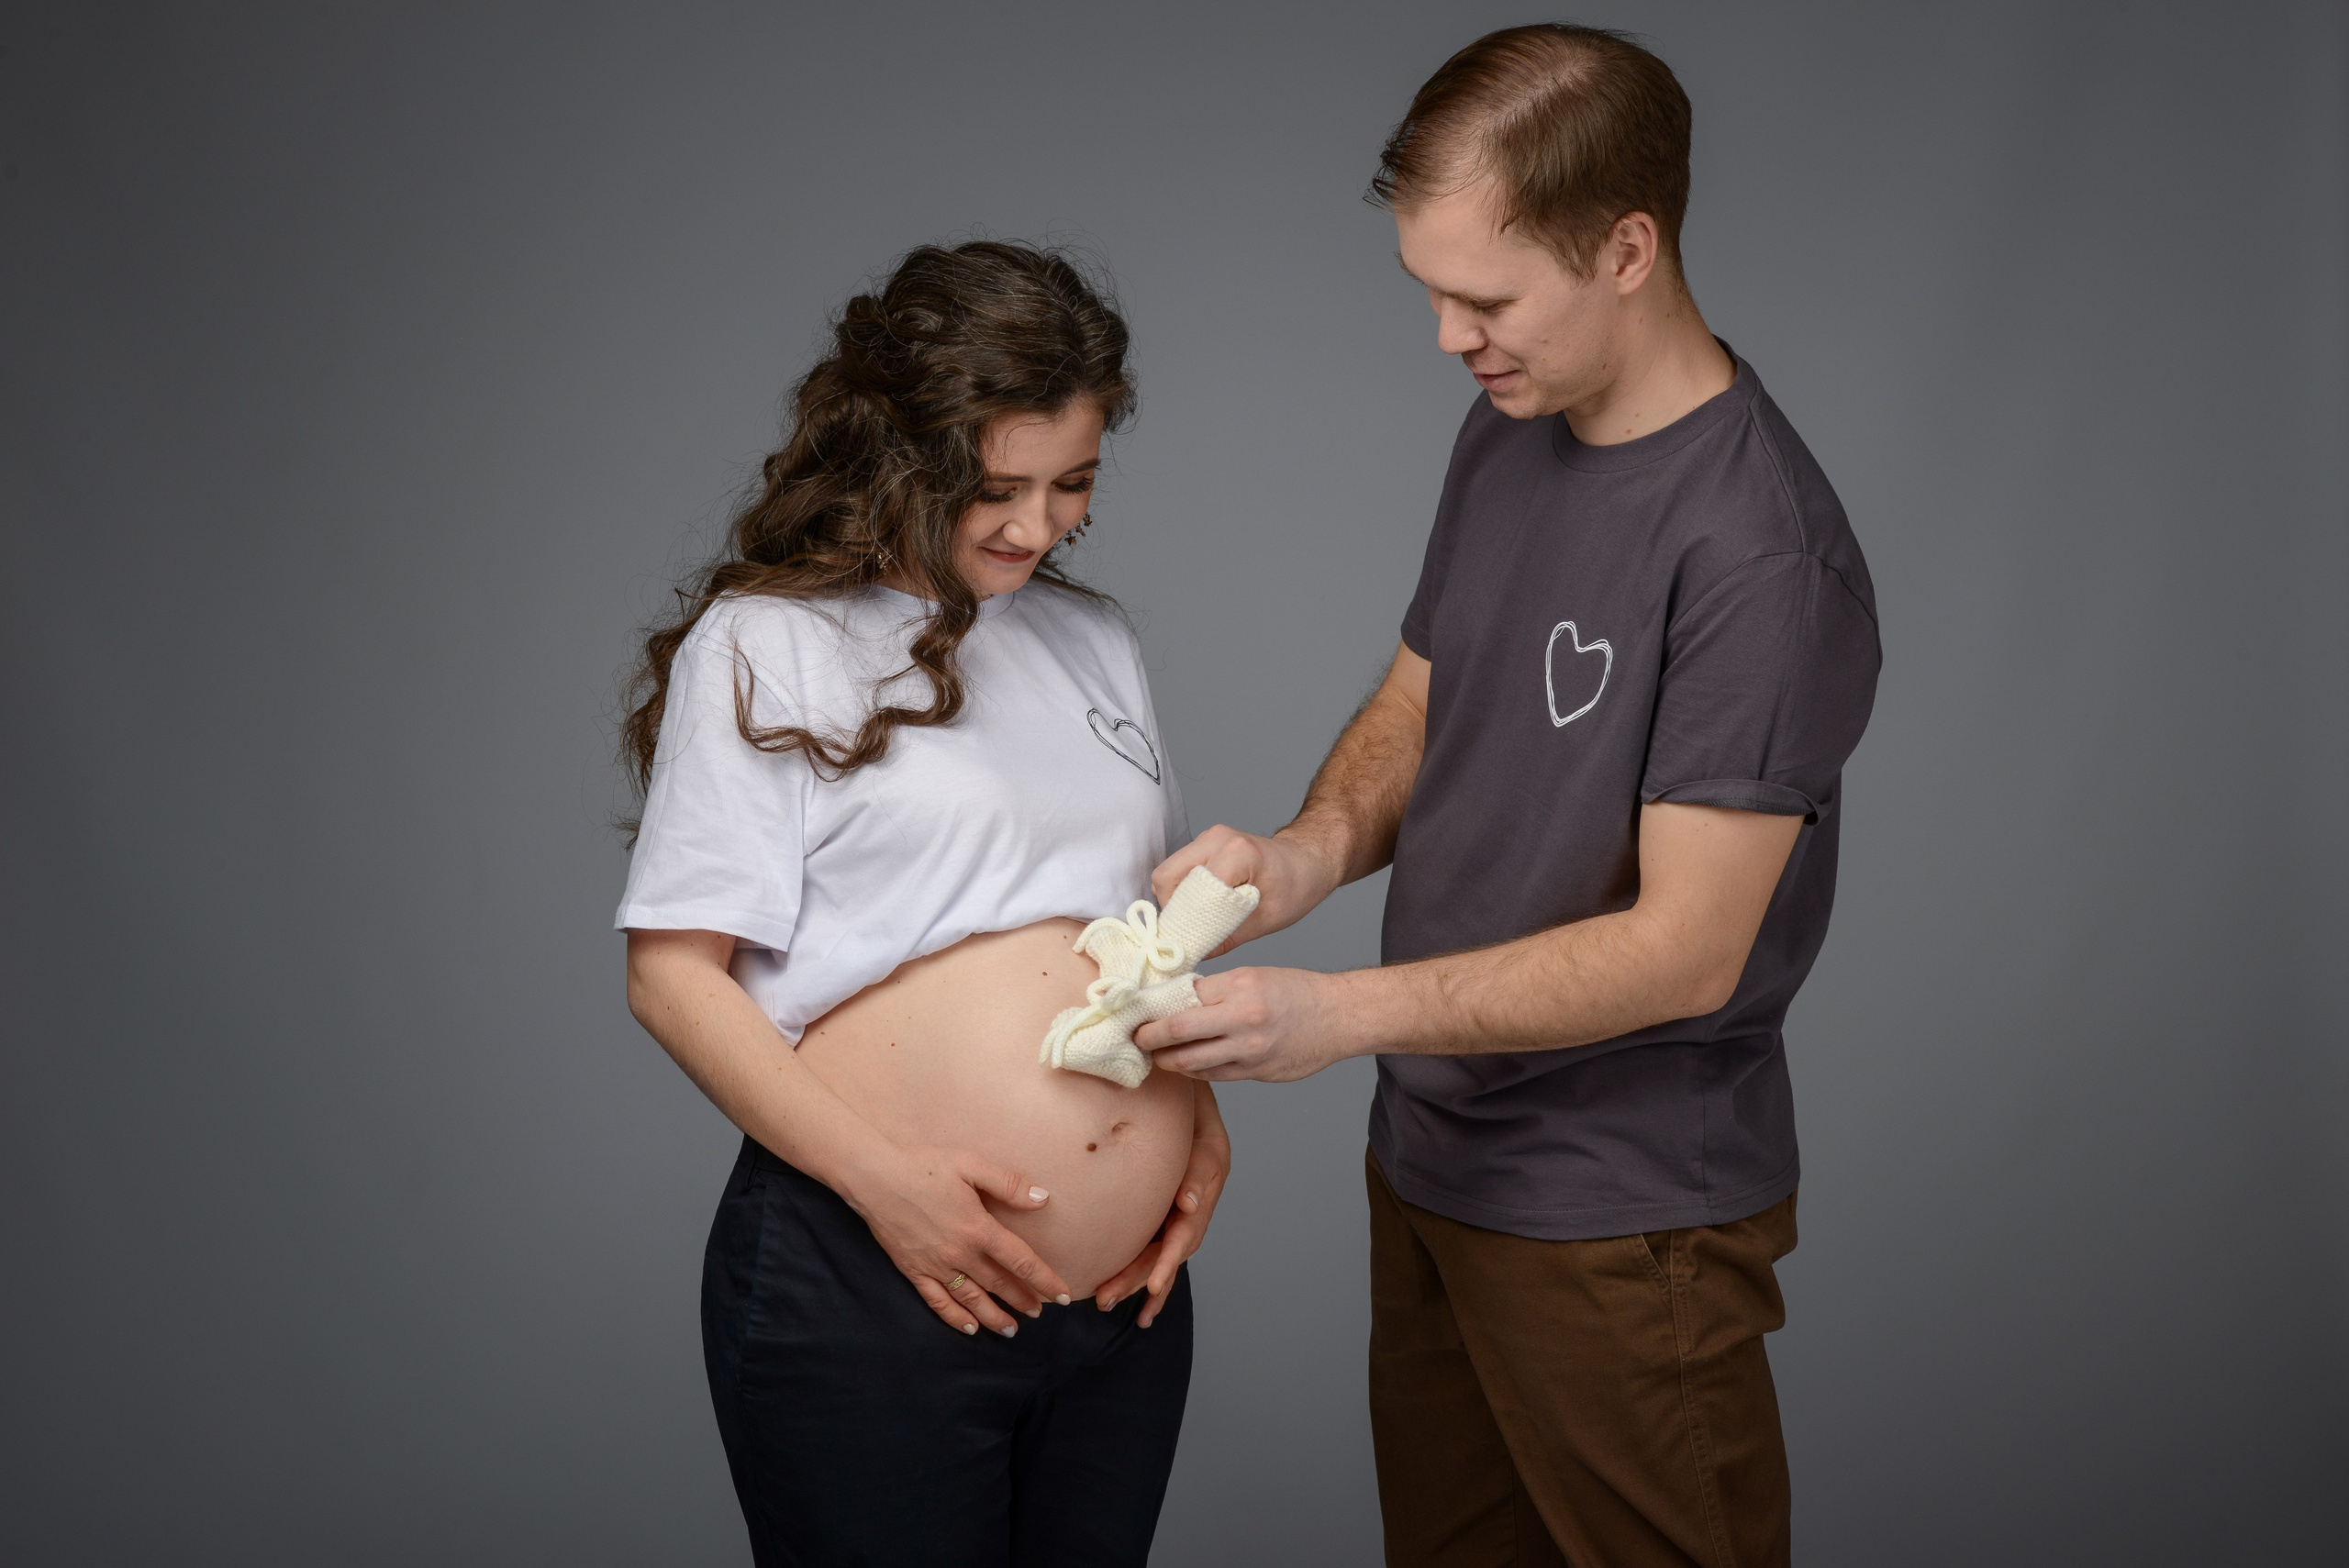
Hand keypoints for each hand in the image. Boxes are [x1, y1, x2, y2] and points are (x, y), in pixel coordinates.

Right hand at [840, 1144, 1072, 1337]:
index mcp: (979, 1229)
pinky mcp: (913, 1270)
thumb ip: (1008, 1184)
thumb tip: (1043, 1199)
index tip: (1063, 1296)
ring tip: (1012, 1329)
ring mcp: (935, 1266)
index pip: (1022, 1262)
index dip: (1045, 1280)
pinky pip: (938, 1302)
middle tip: (1040, 1313)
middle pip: (999, 1284)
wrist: (874, 1176)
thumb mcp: (971, 1165)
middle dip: (1023, 1300)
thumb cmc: (924, 1165)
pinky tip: (969, 1328)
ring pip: (972, 1300)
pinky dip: (955, 1318)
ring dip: (994, 1316)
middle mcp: (960, 1254)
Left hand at [1092, 1084, 1229, 1326]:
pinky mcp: (1167, 1211)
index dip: (1171, 1251)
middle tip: (1109, 1294)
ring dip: (1137, 1282)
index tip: (1151, 1280)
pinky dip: (1150, 1282)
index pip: (1190, 1223)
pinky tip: (1139, 1311)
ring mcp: (1184, 1207)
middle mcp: (1198, 1197)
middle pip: (1173, 1248)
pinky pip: (1158, 1251)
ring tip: (1105, 1302)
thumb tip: (1186, 1203)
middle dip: (1143, 1275)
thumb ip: (1195, 1159)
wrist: (1181, 1082)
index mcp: (1208, 1172)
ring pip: (1163, 1254)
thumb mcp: (1195, 1112)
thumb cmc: (1184, 1093)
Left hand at [1135, 967, 1358, 1082]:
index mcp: (1240, 987)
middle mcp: (1243, 1019)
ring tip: (1155, 1056)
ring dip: (1167, 1060)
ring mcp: (1250, 1050)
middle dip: (1149, 1036)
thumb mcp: (1254, 976)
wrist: (1338, 1017)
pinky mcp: (1257, 1072)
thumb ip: (1215, 989)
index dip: (1156, 1005)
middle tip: (1135, 1037)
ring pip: (1192, 1061)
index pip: (1183, 996)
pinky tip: (1184, 1065)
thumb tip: (1174, 1000)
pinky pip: (1214, 1075)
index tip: (1138, 1010)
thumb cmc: (1296, 991)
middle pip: (1178, 1030)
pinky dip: (1193, 1071)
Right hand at [1151, 824, 1342, 958]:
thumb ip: (1226, 938)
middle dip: (1173, 909)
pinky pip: (1179, 870)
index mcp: (1236, 854)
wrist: (1308, 860)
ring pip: (1169, 873)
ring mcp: (1208, 837)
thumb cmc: (1296, 887)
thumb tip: (1192, 953)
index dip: (1183, 919)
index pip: (1186, 890)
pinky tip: (1203, 907)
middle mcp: (1216, 838)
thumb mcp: (1266, 921)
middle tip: (1190, 933)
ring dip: (1177, 900)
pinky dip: (1183, 891)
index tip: (1187, 942)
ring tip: (1199, 920)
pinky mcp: (1205, 843)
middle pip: (1167, 877)